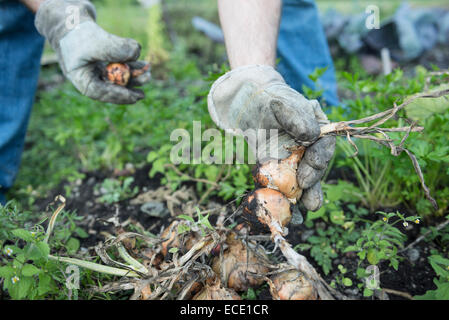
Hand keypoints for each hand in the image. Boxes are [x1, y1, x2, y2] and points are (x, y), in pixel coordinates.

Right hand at [35, 0, 150, 103]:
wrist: (67, 18)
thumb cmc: (75, 32)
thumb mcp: (95, 41)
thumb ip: (114, 48)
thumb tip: (137, 53)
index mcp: (82, 80)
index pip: (103, 93)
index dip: (121, 95)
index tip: (137, 96)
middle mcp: (91, 78)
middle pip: (114, 87)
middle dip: (132, 83)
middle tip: (147, 78)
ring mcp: (98, 70)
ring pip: (120, 77)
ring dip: (135, 73)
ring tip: (148, 69)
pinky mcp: (105, 61)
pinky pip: (121, 67)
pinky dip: (132, 64)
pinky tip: (144, 63)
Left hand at [208, 65, 334, 210]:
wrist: (248, 105)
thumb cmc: (268, 99)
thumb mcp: (282, 103)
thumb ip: (296, 116)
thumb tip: (311, 135)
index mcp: (317, 128)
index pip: (324, 145)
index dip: (319, 158)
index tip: (311, 166)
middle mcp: (309, 147)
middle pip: (315, 168)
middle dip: (312, 182)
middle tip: (308, 195)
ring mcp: (294, 160)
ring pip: (302, 181)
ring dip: (304, 198)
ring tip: (304, 213)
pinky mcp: (278, 170)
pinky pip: (282, 186)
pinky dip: (283, 200)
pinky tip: (287, 215)